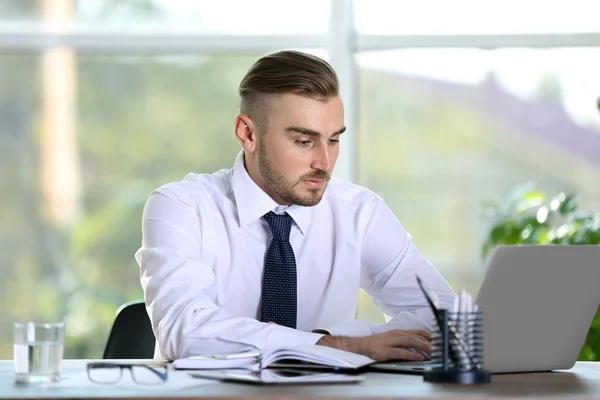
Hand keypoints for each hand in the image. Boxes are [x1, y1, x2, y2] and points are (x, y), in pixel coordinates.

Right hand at [317, 329, 431, 361]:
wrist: (359, 345)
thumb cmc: (376, 343)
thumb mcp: (392, 339)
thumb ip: (404, 341)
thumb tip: (420, 346)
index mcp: (398, 332)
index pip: (417, 332)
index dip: (429, 335)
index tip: (440, 339)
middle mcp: (395, 335)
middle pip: (415, 336)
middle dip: (429, 340)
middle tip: (440, 345)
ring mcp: (390, 342)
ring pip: (409, 342)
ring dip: (422, 345)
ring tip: (433, 350)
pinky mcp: (385, 351)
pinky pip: (400, 352)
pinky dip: (411, 354)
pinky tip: (418, 357)